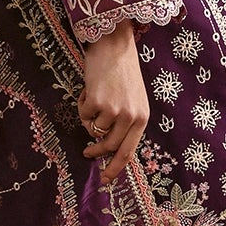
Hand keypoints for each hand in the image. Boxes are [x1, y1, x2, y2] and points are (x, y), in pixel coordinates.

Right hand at [79, 19, 148, 184]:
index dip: (115, 168)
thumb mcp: (133, 100)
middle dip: (95, 152)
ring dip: (89, 118)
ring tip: (94, 100)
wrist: (114, 46)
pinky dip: (82, 104)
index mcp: (142, 118)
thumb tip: (106, 146)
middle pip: (108, 146)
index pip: (128, 152)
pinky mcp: (97, 102)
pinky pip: (83, 114)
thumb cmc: (122, 72)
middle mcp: (130, 117)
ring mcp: (114, 111)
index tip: (104, 179)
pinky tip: (90, 88)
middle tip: (86, 153)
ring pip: (93, 130)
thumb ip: (124, 123)